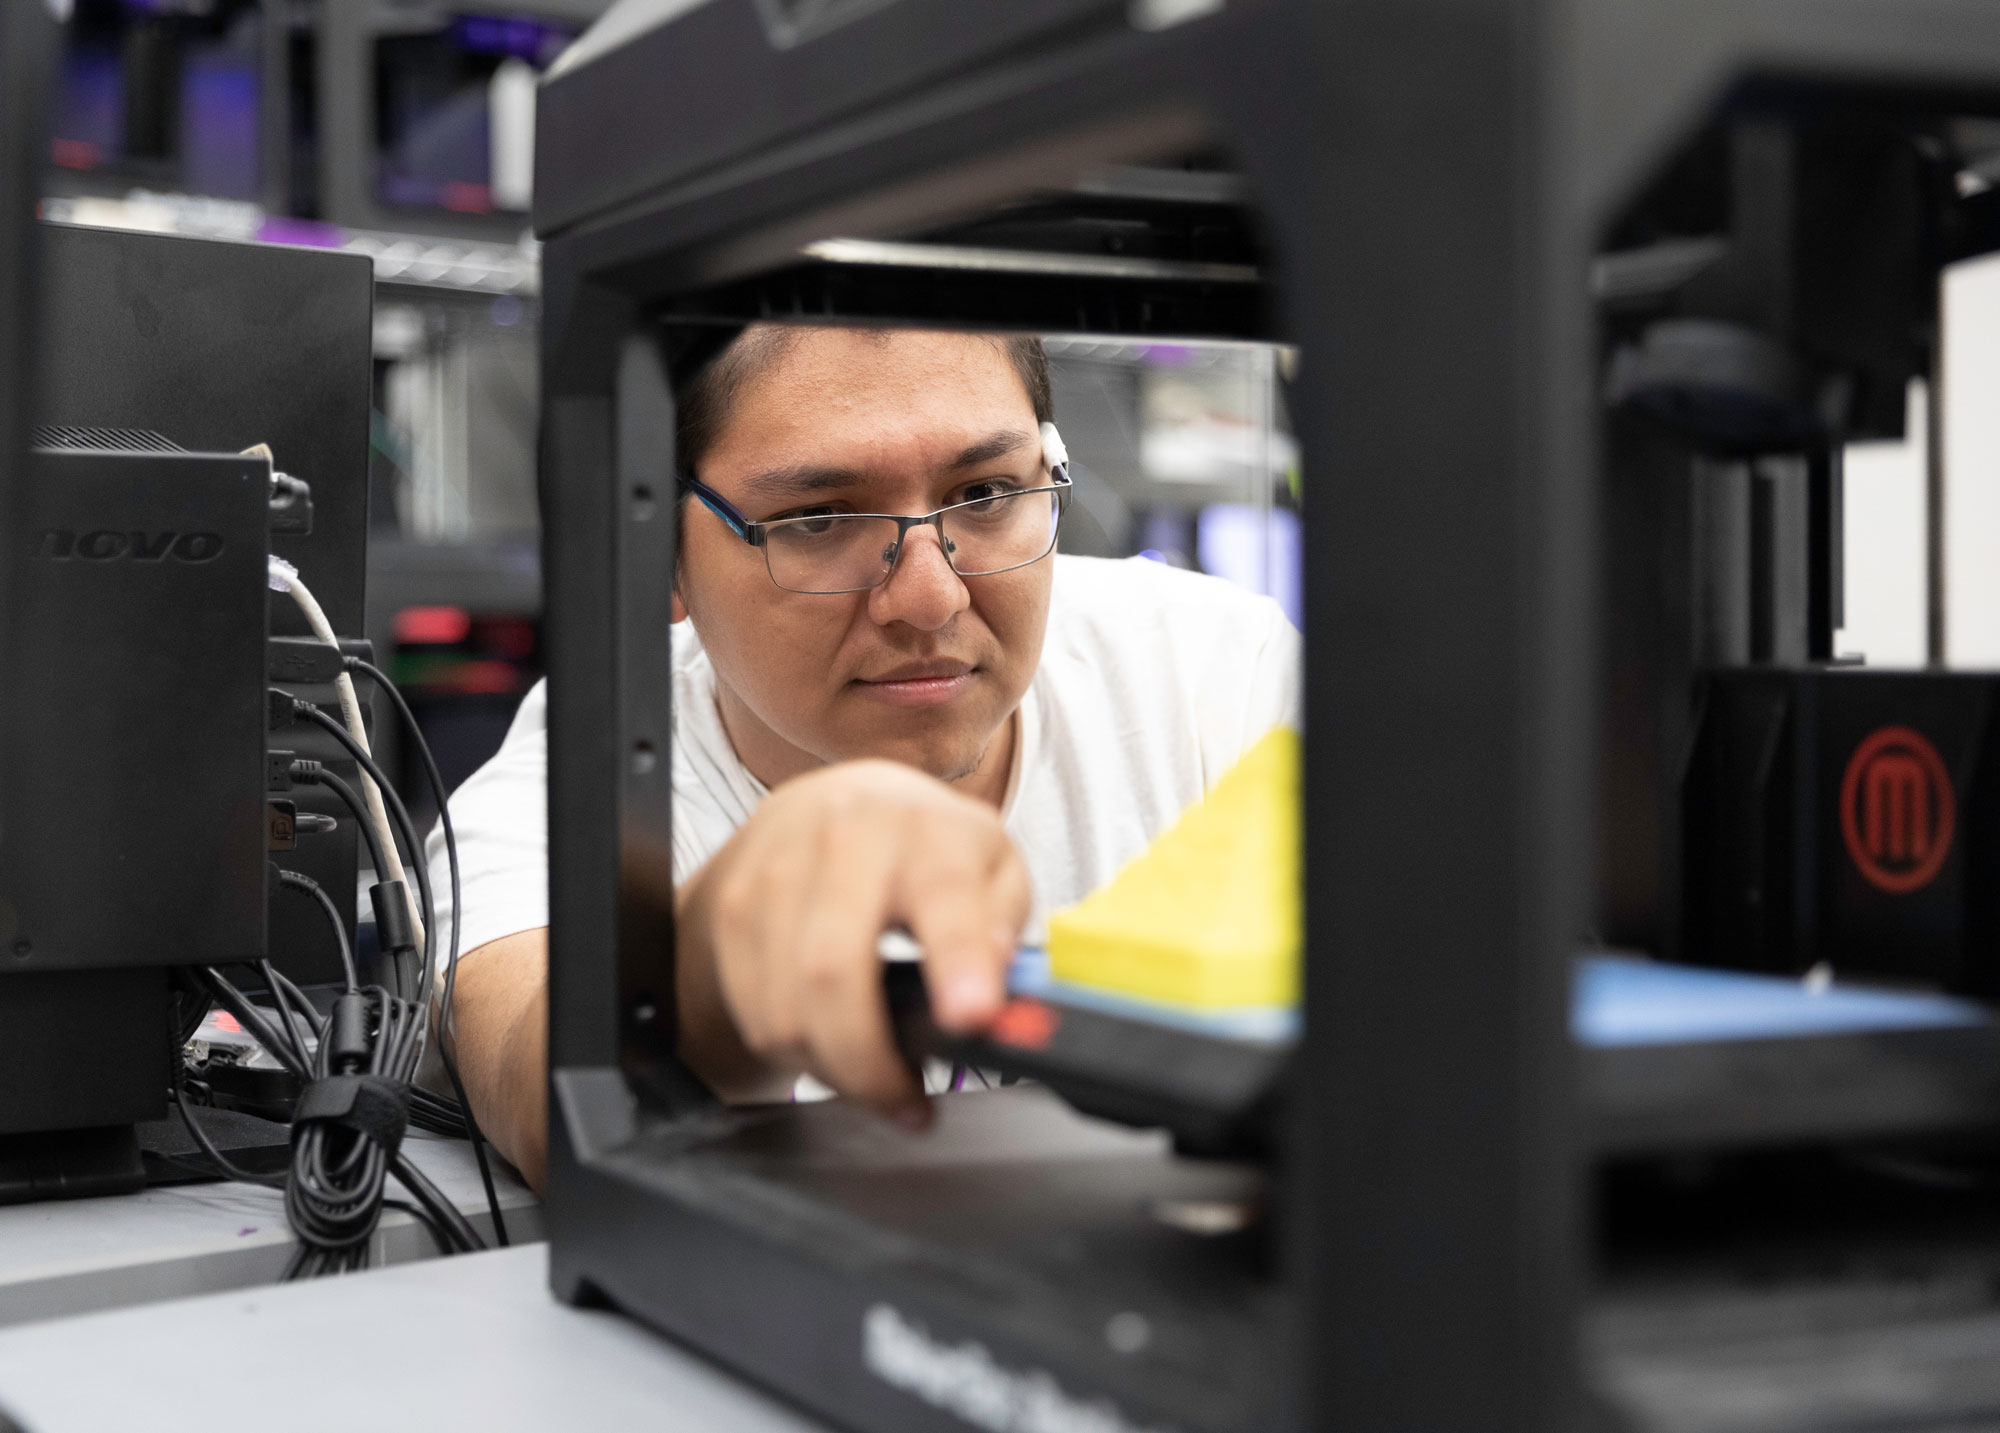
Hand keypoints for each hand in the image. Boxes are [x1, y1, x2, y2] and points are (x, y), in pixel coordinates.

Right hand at [675, 759, 1029, 1124]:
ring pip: (784, 1007)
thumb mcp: (994, 868)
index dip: (958, 961)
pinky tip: (832, 1046)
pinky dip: (796, 1051)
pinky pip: (754, 1012)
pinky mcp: (732, 907)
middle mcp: (843, 837)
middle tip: (906, 1102)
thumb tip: (996, 992)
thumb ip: (1003, 926)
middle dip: (868, 1062)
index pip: (943, 895)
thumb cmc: (928, 848)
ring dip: (832, 1069)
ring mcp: (776, 870)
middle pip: (833, 970)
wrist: (833, 804)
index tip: (969, 1017)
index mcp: (926, 829)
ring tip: (874, 1077)